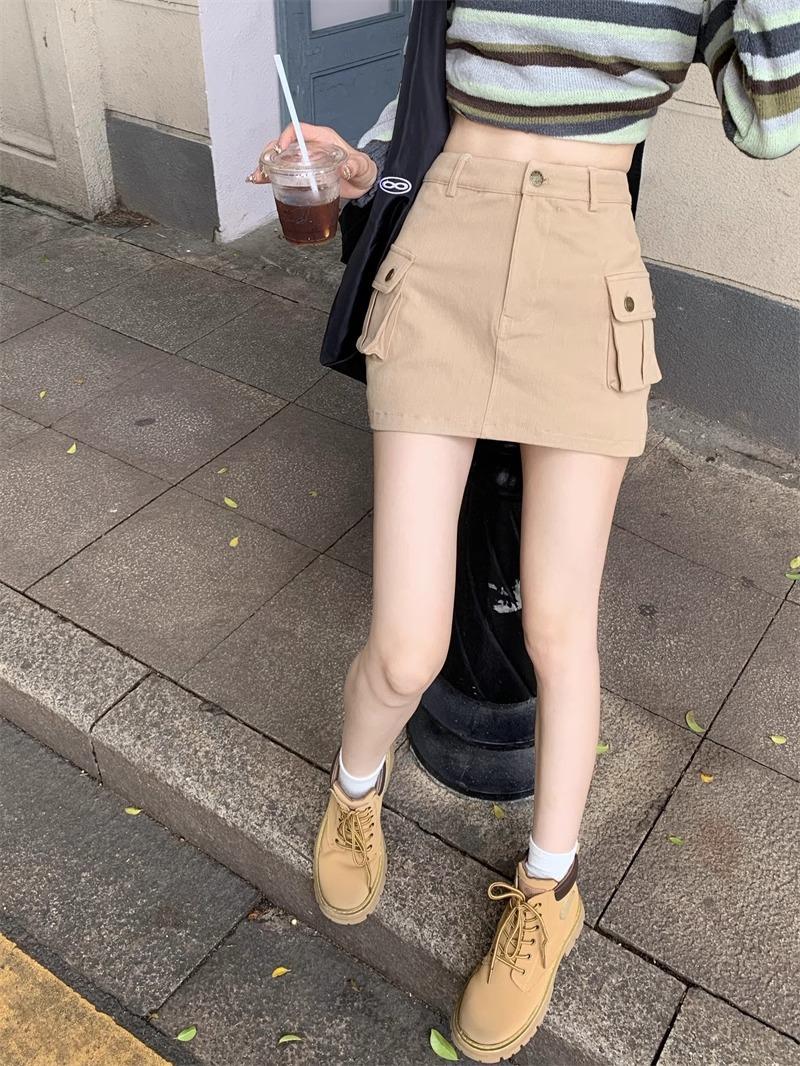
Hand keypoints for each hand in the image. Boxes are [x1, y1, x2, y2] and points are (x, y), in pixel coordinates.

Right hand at [247, 122, 377, 199]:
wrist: (362, 184)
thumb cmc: (361, 170)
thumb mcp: (362, 167)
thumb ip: (355, 166)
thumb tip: (345, 167)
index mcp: (322, 139)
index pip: (299, 130)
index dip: (286, 137)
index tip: (280, 149)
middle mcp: (310, 148)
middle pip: (283, 144)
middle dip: (270, 153)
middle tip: (263, 166)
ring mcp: (305, 161)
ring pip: (280, 158)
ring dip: (266, 165)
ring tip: (258, 176)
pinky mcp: (303, 175)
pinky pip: (283, 172)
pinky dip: (270, 176)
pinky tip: (261, 181)